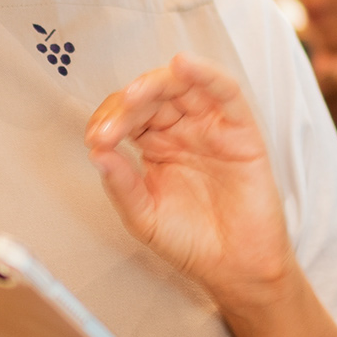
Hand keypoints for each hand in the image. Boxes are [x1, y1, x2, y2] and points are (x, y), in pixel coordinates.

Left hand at [86, 54, 292, 314]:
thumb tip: (96, 153)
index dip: (109, 120)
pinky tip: (185, 66)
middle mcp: (182, 131)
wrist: (236, 270)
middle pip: (151, 96)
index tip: (97, 140)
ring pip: (183, 86)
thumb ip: (121, 184)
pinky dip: (207, 74)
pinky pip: (225, 93)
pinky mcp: (240, 131)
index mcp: (156, 146)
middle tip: (112, 126)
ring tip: (134, 96)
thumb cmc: (193, 243)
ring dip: (156, 84)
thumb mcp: (144, 217)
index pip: (127, 116)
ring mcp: (211, 127)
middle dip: (127, 105)